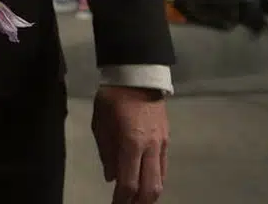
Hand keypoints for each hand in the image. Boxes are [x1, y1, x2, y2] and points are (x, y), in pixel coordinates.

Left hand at [93, 86, 167, 203]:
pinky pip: (163, 168)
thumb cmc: (113, 97)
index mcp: (131, 143)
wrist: (138, 76)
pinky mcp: (166, 140)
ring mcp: (161, 145)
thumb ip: (106, 151)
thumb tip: (111, 177)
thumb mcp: (100, 123)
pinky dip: (155, 180)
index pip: (129, 183)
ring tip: (136, 200)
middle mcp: (150, 148)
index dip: (122, 199)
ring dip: (149, 195)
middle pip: (150, 188)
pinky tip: (146, 184)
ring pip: (160, 180)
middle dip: (138, 202)